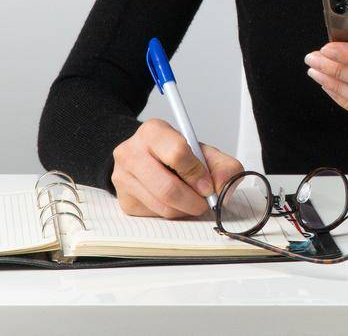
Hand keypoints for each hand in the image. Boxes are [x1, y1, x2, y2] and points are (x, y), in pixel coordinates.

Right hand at [109, 119, 243, 218]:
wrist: (148, 157)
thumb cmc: (176, 153)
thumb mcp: (202, 151)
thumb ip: (222, 166)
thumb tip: (224, 189)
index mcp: (152, 132)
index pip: (177, 154)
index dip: (198, 174)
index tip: (207, 185)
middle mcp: (131, 152)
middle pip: (167, 188)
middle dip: (193, 201)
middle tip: (204, 202)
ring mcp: (123, 178)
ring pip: (162, 206)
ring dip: (185, 209)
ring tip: (191, 200)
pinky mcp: (124, 200)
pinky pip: (155, 215)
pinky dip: (172, 213)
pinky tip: (174, 201)